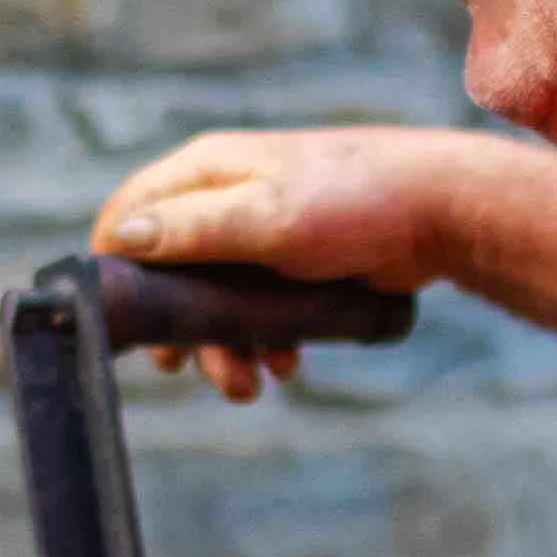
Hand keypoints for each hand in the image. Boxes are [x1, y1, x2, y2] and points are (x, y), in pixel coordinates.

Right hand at [90, 126, 474, 399]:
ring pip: (214, 298)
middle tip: (179, 367)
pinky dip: (262, 339)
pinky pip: (256, 307)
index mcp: (206, 171)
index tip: (121, 324)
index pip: (128, 214)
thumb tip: (124, 239)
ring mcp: (259, 231)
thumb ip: (194, 229)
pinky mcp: (292, 262)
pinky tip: (286, 363)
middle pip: (167, 269)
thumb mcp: (267, 218)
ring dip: (224, 345)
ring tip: (248, 385)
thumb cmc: (355, 202)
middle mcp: (224, 197)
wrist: (443, 213)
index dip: (113, 268)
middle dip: (177, 326)